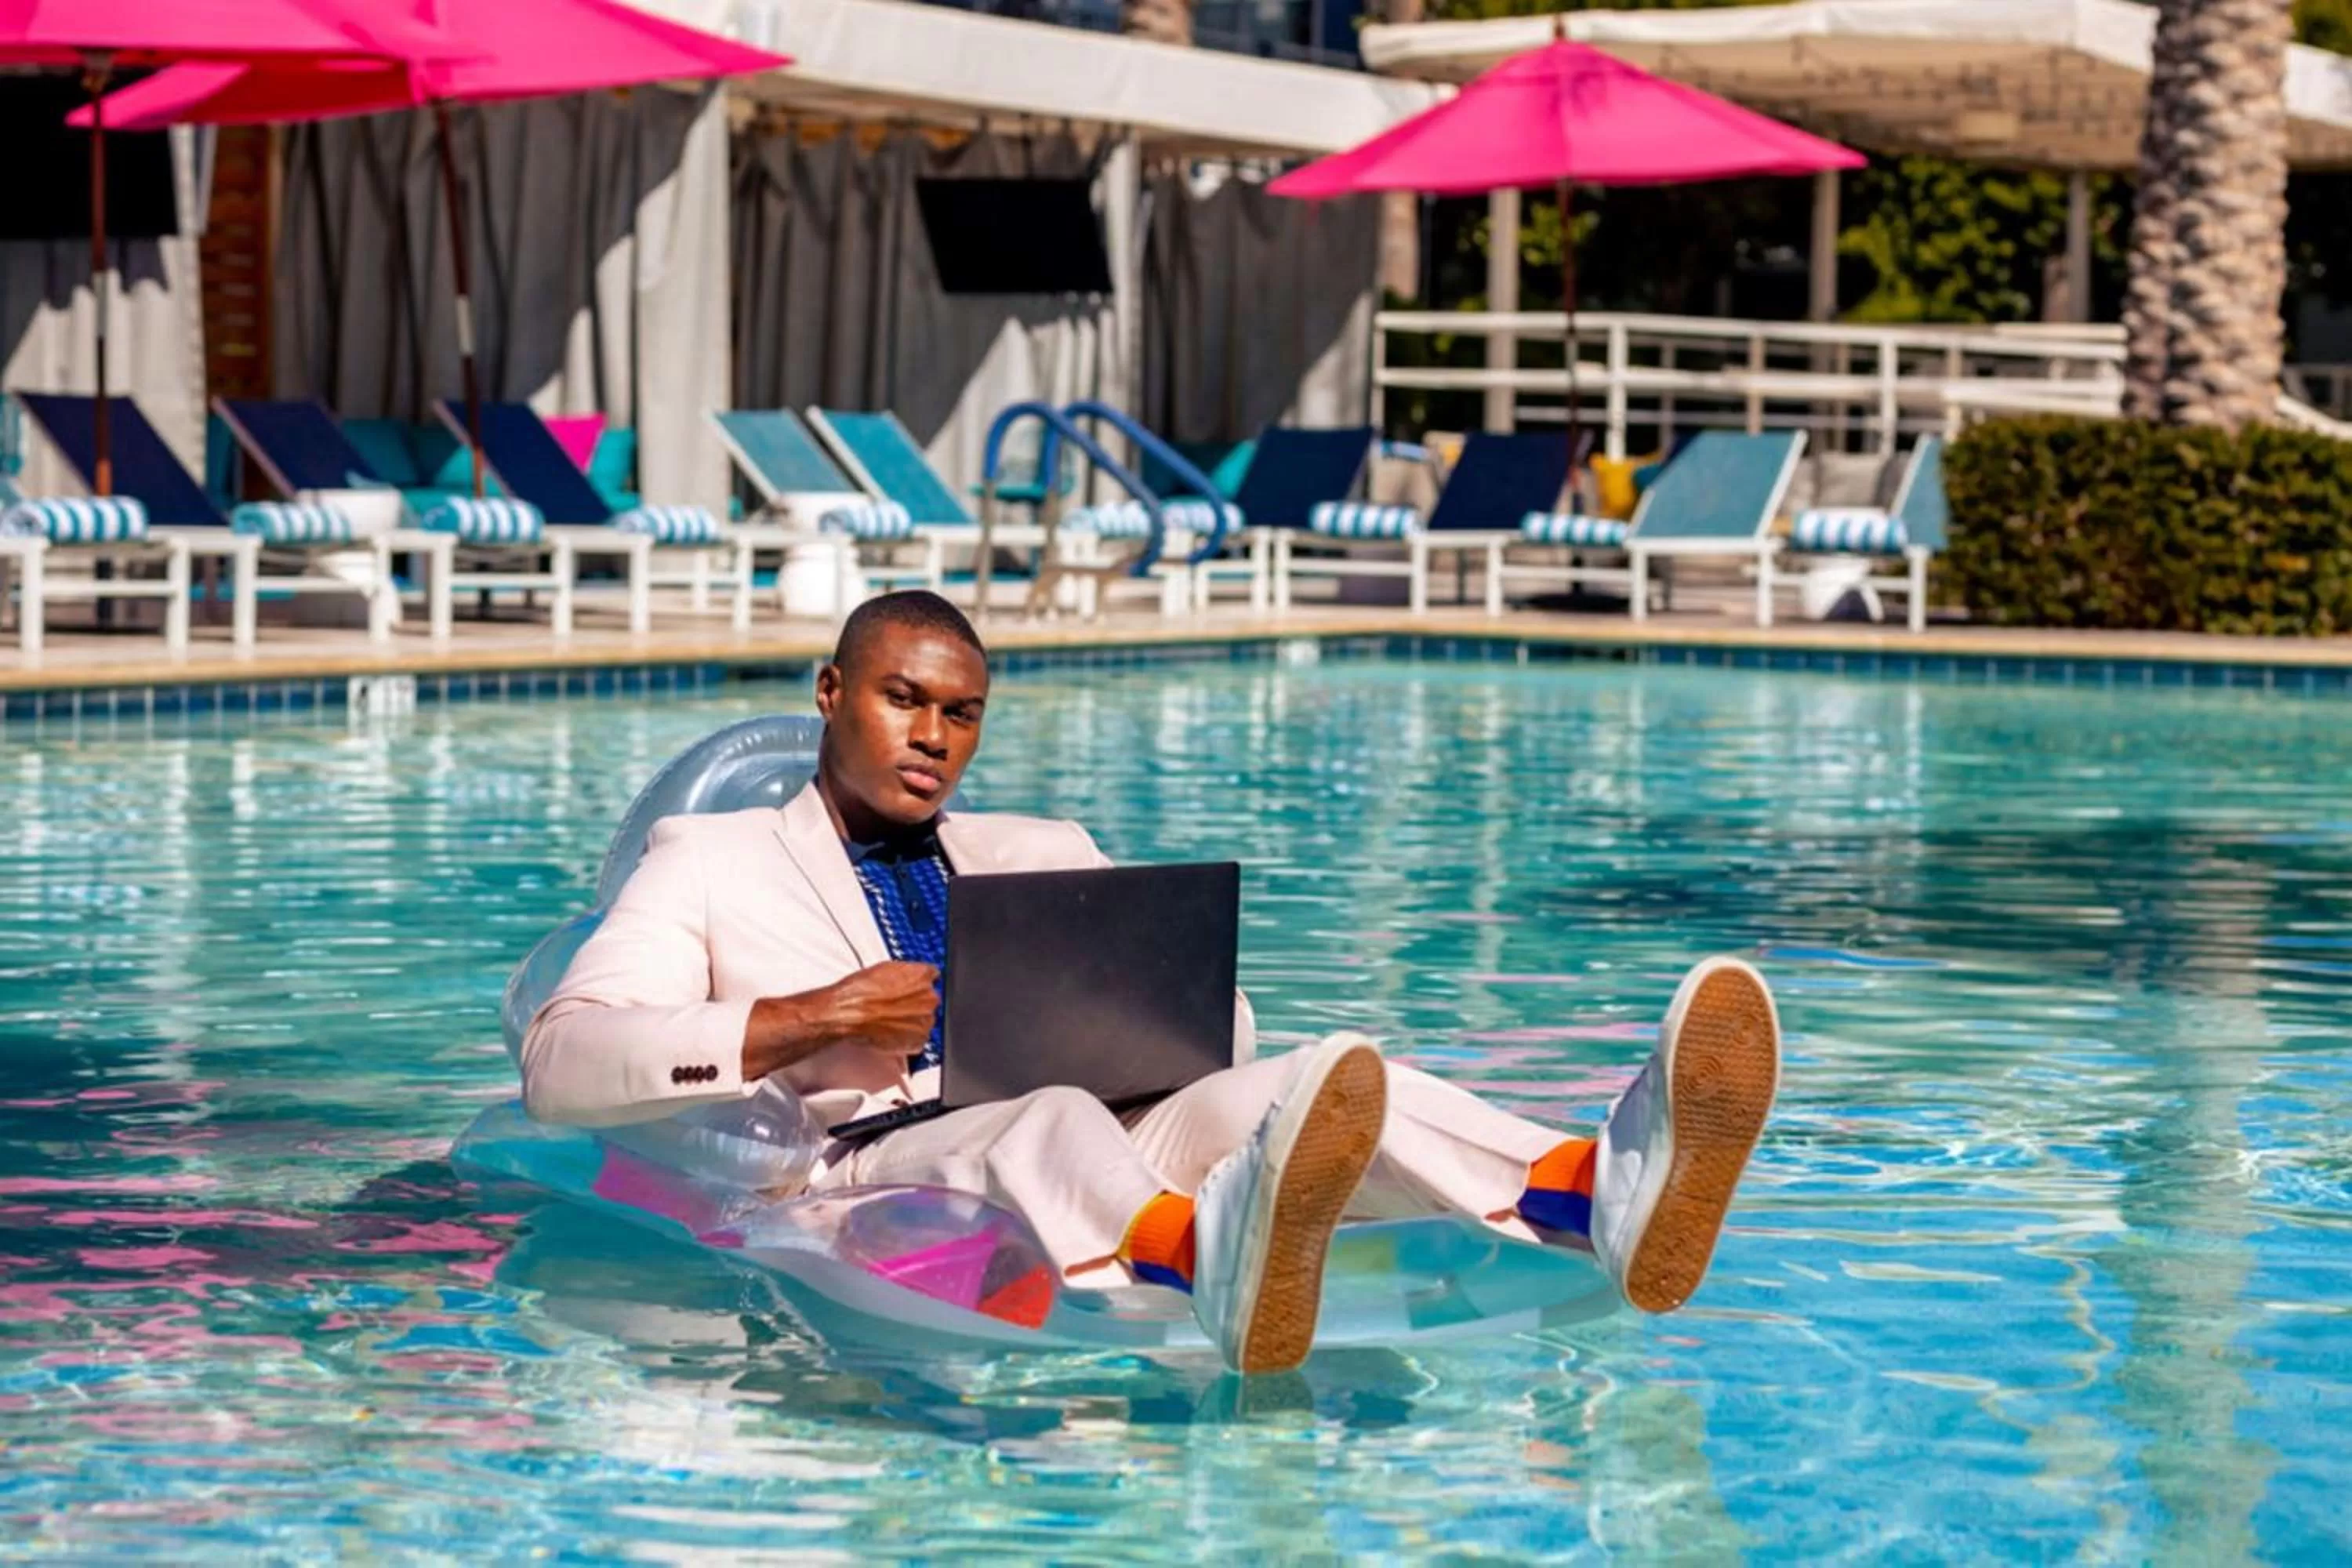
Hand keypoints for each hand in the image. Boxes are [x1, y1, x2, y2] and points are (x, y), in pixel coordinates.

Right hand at [741, 962, 937, 1080]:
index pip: (932, 976)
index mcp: (924, 974)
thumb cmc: (858, 990)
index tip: (909, 989)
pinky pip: (917, 1039)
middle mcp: (930, 997)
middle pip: (929, 1000)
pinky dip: (906, 1037)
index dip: (917, 984)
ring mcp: (925, 1021)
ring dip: (911, 1020)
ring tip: (887, 1019)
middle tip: (893, 1006)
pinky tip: (889, 1031)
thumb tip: (914, 974)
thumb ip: (906, 972)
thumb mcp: (885, 968)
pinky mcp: (918, 1041)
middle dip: (915, 1003)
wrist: (846, 1014)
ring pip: (924, 1020)